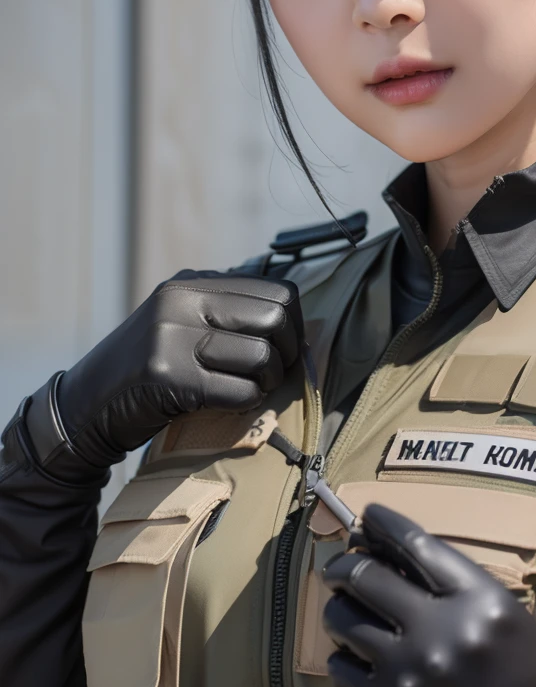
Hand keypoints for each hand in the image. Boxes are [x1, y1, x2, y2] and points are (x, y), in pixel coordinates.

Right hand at [51, 273, 302, 470]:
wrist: (88, 404)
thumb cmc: (149, 370)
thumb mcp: (183, 322)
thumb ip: (228, 312)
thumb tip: (296, 324)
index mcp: (191, 282)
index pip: (277, 291)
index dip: (292, 325)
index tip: (281, 348)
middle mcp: (181, 300)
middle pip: (275, 319)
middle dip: (285, 354)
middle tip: (269, 374)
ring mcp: (171, 336)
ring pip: (261, 357)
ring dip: (265, 383)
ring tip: (246, 389)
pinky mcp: (167, 376)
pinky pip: (239, 391)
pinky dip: (245, 403)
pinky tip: (226, 402)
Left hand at [322, 502, 535, 686]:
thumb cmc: (525, 673)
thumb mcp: (503, 612)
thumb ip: (453, 582)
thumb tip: (386, 548)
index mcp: (479, 597)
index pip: (415, 543)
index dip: (382, 524)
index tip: (367, 515)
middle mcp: (443, 628)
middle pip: (365, 576)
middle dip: (343, 564)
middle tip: (339, 566)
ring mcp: (413, 668)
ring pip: (343, 619)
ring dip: (339, 609)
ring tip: (347, 612)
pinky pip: (341, 666)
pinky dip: (343, 656)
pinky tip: (355, 656)